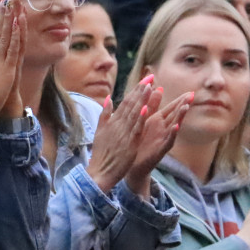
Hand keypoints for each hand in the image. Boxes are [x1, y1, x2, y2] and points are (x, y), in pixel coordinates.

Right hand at [86, 78, 156, 192]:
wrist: (99, 172)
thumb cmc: (101, 154)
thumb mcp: (100, 131)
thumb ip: (105, 114)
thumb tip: (109, 98)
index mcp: (113, 121)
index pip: (126, 102)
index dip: (136, 90)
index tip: (145, 80)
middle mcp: (118, 124)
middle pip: (131, 104)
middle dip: (141, 90)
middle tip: (150, 77)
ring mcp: (124, 133)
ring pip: (134, 113)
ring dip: (142, 99)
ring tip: (149, 86)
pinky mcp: (129, 143)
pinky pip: (136, 129)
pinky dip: (141, 118)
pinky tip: (146, 108)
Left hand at [124, 91, 193, 197]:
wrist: (132, 163)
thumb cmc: (139, 141)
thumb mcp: (145, 120)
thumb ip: (152, 105)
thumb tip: (158, 87)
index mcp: (158, 121)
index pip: (172, 108)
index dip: (180, 100)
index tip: (190, 92)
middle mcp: (163, 129)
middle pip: (175, 115)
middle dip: (183, 105)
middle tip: (192, 96)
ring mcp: (163, 139)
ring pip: (174, 126)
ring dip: (180, 117)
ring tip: (185, 107)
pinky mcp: (160, 150)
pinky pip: (168, 141)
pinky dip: (172, 134)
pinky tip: (176, 127)